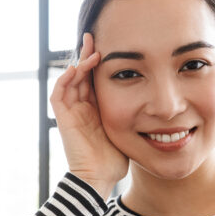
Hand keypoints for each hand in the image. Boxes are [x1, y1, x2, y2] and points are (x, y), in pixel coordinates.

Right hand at [49, 32, 128, 198]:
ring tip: (90, 48)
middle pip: (80, 74)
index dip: (99, 63)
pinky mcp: (63, 119)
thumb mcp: (128, 130)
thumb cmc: (115, 160)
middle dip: (87, 55)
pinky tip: (77, 67)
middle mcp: (81, 108)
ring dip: (79, 63)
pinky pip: (59, 94)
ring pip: (70, 80)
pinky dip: (66, 79)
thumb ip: (134, 115)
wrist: (98, 178)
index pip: (95, 79)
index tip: (110, 46)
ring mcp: (71, 113)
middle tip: (94, 36)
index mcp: (96, 109)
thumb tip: (155, 104)